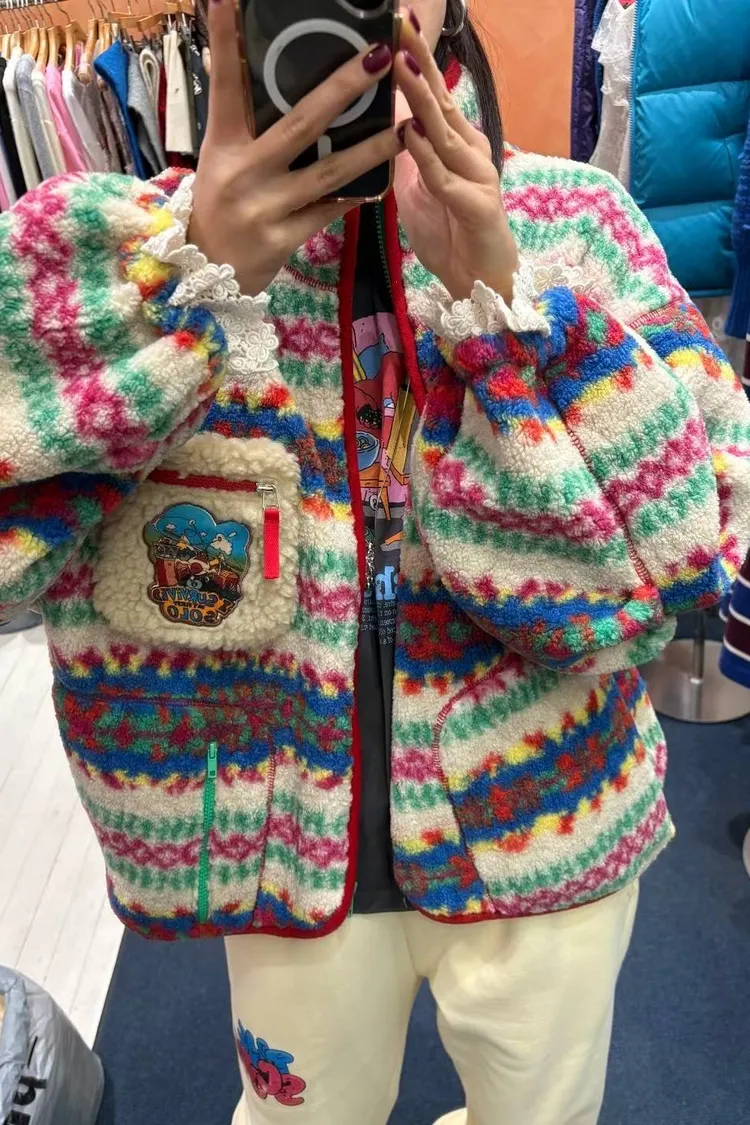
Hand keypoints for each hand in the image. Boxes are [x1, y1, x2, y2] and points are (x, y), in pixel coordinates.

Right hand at [190, 0, 402, 296]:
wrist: (204, 277)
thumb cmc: (218, 210)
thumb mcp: (219, 162)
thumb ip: (239, 122)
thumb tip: (246, 66)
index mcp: (223, 145)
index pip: (225, 84)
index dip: (224, 40)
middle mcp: (244, 171)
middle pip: (301, 122)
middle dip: (343, 88)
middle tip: (378, 56)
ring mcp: (265, 207)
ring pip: (329, 172)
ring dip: (370, 148)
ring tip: (402, 125)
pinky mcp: (283, 238)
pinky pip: (329, 212)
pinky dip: (355, 196)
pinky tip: (383, 180)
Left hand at [393, 12, 518, 302]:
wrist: (480, 286)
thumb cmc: (450, 236)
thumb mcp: (417, 189)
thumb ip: (405, 156)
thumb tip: (386, 120)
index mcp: (456, 146)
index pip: (434, 96)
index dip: (417, 62)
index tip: (397, 27)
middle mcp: (470, 153)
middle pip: (442, 102)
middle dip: (421, 64)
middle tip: (400, 26)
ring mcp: (478, 178)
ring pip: (445, 134)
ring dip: (423, 101)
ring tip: (401, 68)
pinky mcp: (479, 207)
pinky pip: (447, 178)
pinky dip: (427, 158)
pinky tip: (410, 136)